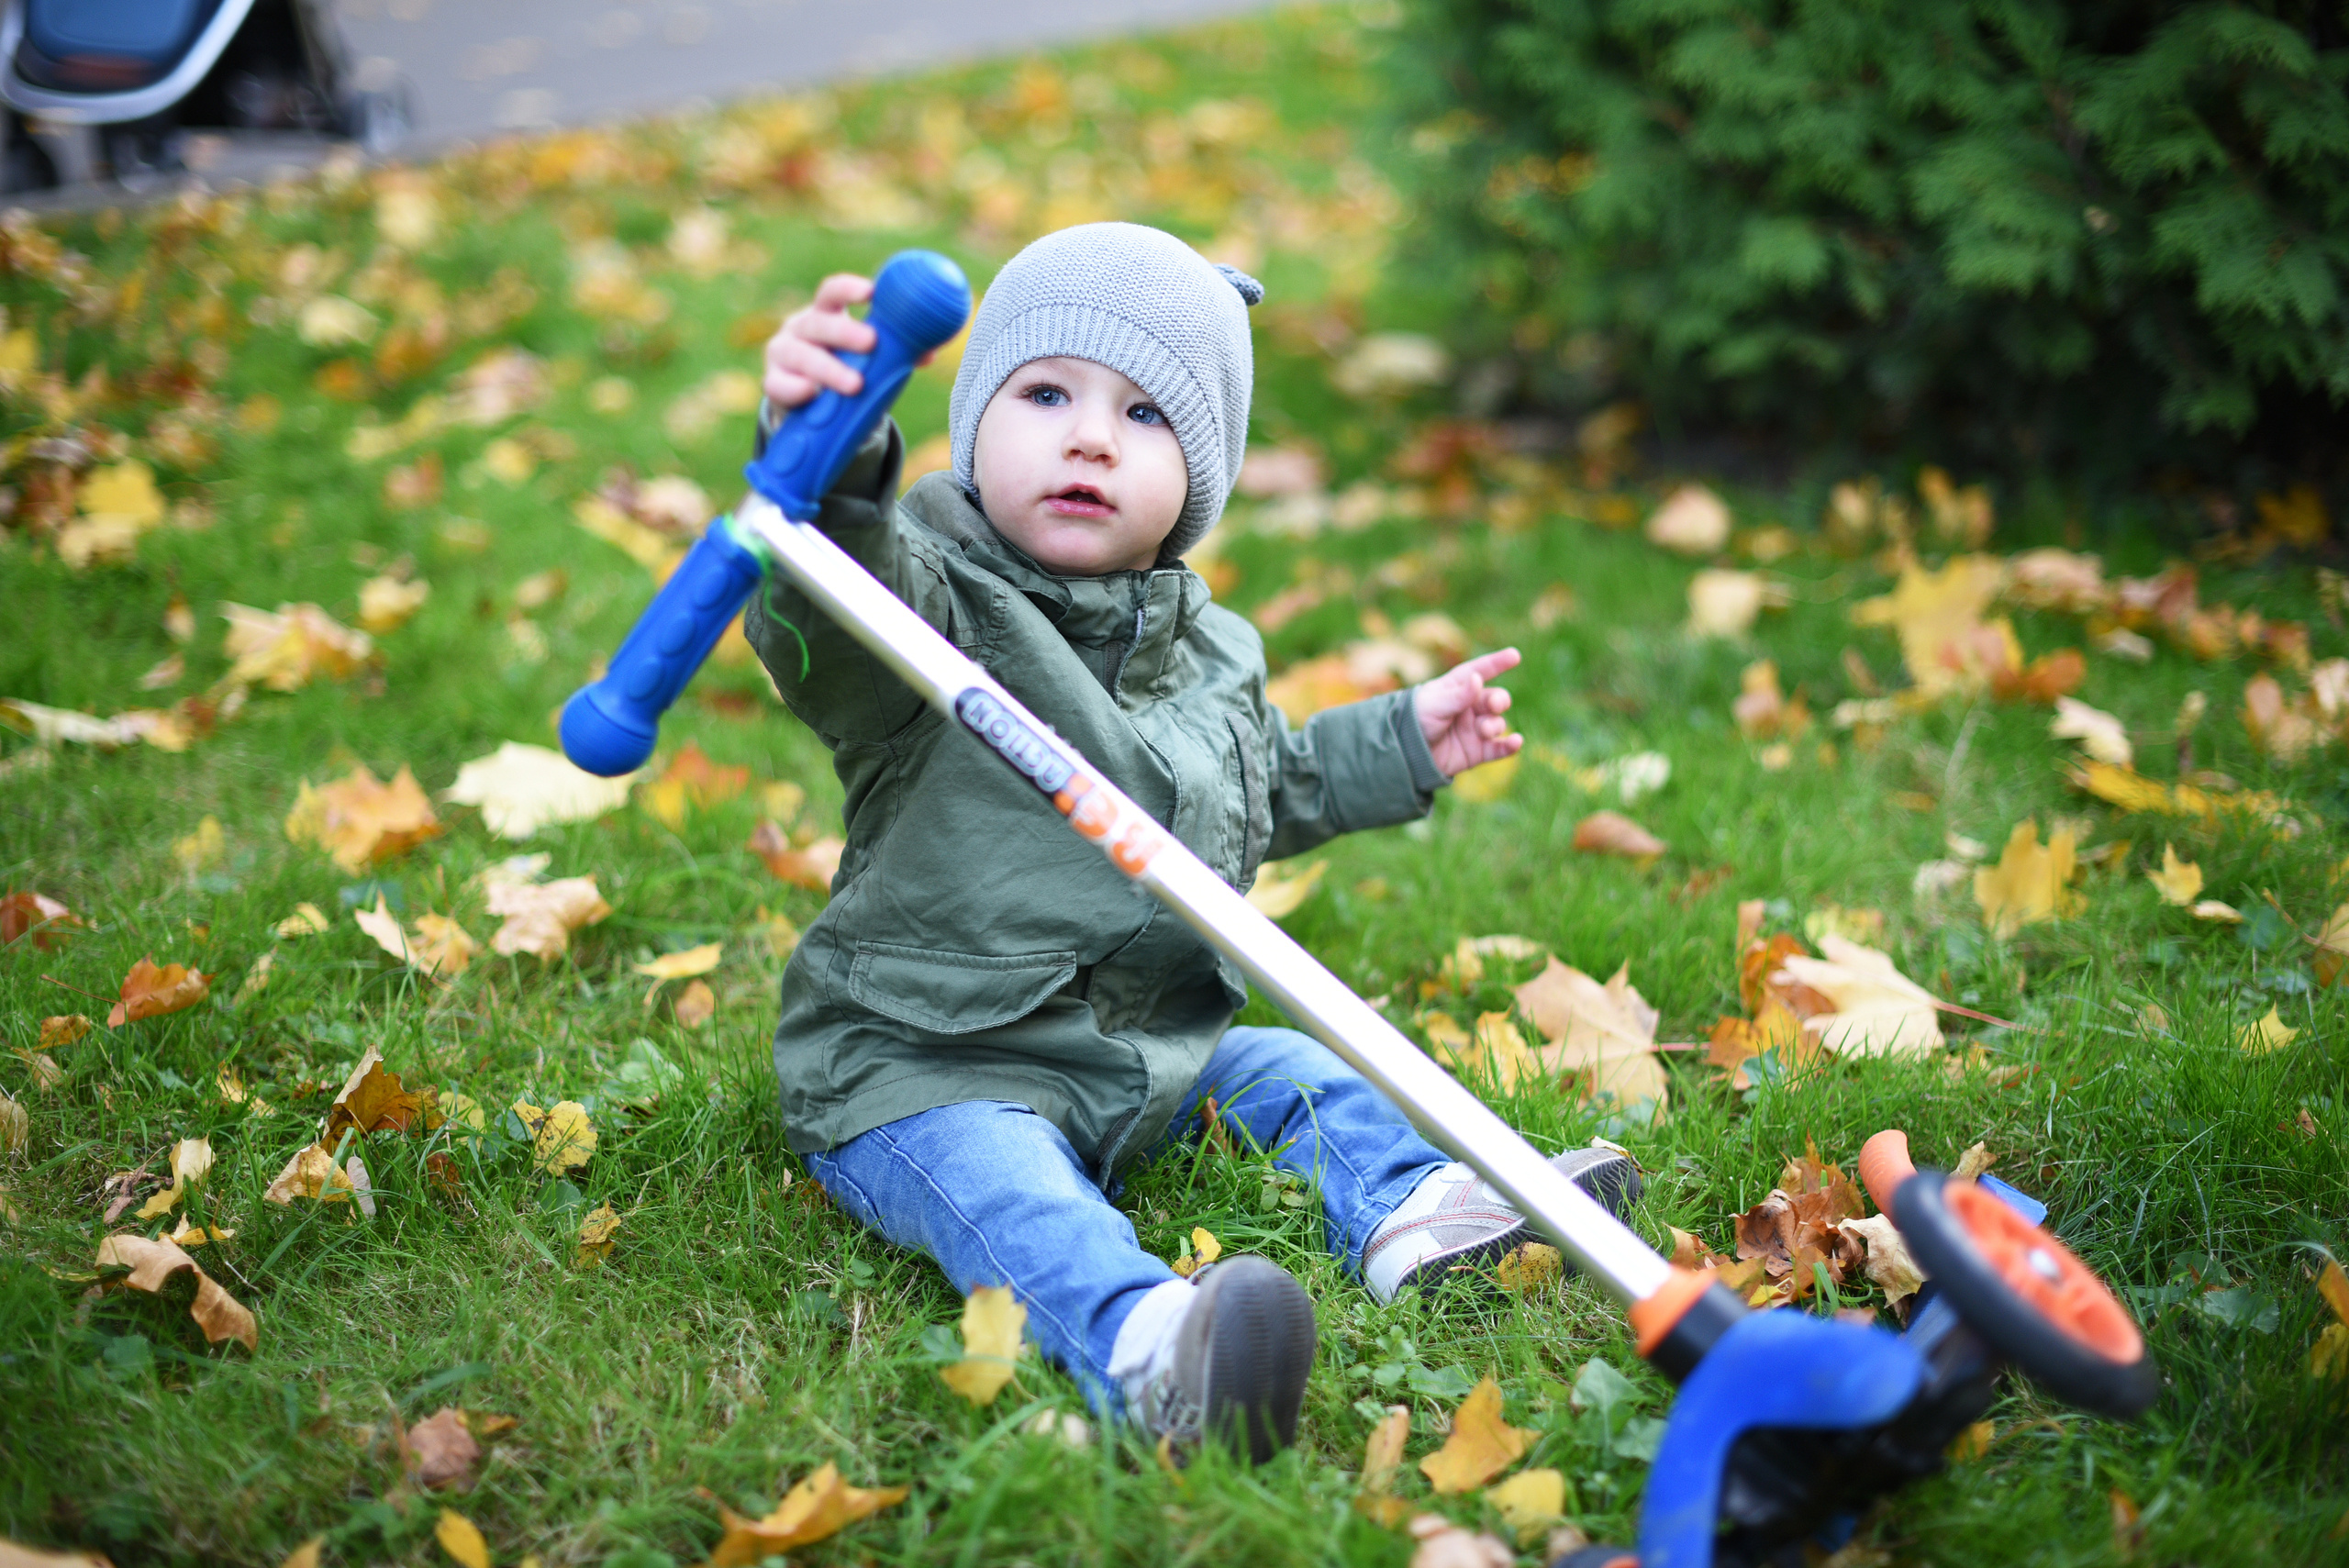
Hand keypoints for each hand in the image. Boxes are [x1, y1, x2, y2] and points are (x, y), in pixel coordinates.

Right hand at [761, 272, 939, 409]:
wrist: (808, 401)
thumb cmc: (842, 366)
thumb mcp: (865, 357)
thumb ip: (892, 353)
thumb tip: (927, 353)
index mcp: (824, 314)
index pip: (831, 293)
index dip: (848, 289)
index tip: (870, 292)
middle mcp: (800, 328)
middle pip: (818, 323)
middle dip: (844, 331)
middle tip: (871, 342)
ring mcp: (782, 354)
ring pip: (801, 356)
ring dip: (829, 369)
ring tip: (855, 384)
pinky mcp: (773, 383)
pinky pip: (778, 385)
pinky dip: (795, 389)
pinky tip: (809, 393)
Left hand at [1414, 648, 1522, 778]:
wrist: (1405, 754)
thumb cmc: (1416, 721)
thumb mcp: (1436, 704)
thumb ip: (1459, 695)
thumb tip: (1478, 679)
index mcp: (1457, 688)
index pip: (1480, 671)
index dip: (1497, 663)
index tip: (1514, 655)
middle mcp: (1469, 707)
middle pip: (1495, 699)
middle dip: (1499, 700)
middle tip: (1494, 705)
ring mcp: (1475, 729)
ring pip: (1497, 723)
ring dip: (1494, 725)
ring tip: (1482, 730)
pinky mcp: (1477, 751)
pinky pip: (1499, 748)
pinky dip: (1509, 746)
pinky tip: (1516, 742)